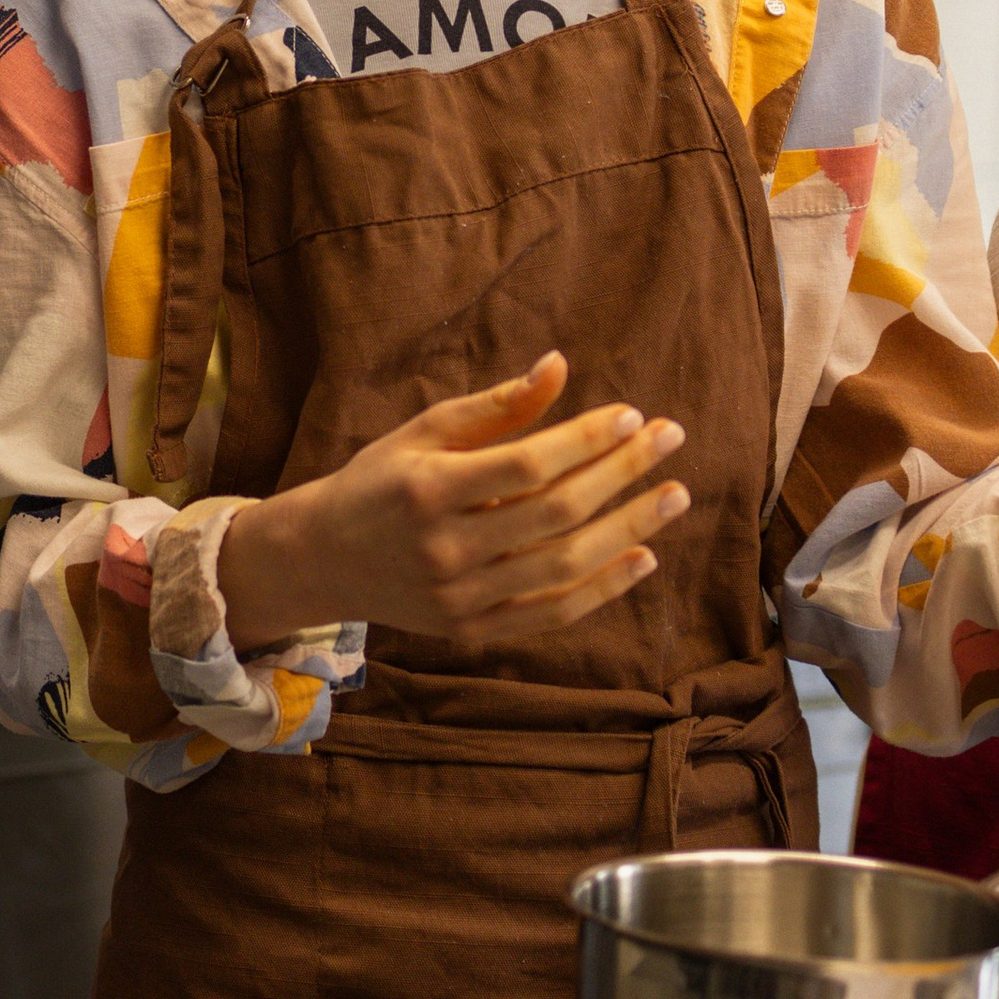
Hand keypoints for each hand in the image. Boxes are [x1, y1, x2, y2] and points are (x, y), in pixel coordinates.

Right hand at [217, 353, 685, 650]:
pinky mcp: (472, 631)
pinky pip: (553, 613)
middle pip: (557, 513)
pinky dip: (604, 587)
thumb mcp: (423, 432)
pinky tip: (644, 556)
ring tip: (675, 495)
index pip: (528, 465)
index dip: (586, 440)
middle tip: (672, 439)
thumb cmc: (380, 482)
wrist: (323, 559)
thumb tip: (559, 368)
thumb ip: (494, 407)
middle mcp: (444, 548)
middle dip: (623, 473)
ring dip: (630, 529)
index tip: (633, 415)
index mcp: (428, 489)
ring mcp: (459, 598)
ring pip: (565, 566)